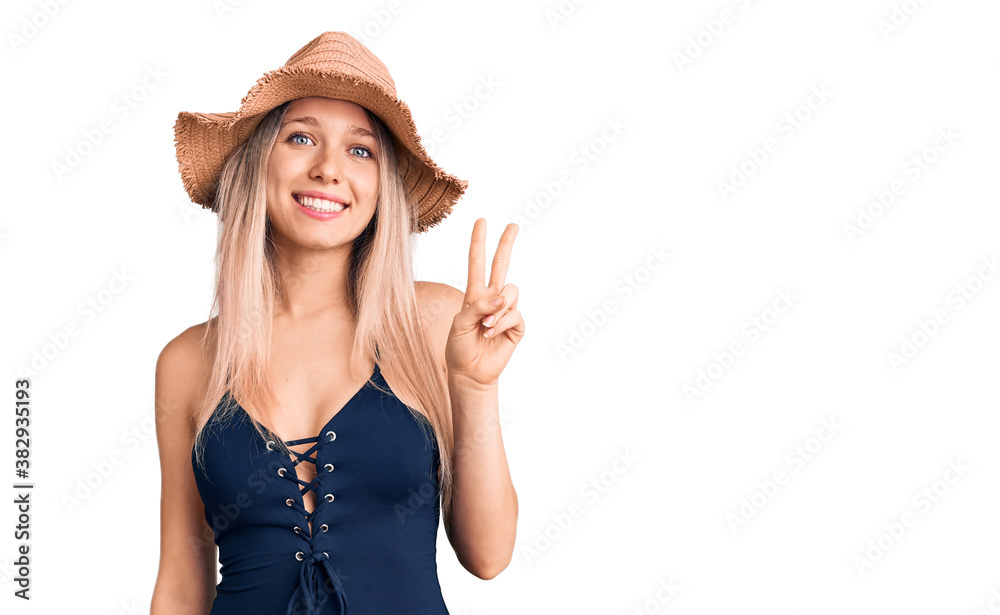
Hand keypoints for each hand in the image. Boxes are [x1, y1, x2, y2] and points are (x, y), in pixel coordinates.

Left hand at [445, 218, 524, 389]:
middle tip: (514, 225)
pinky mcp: (516, 326)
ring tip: (485, 326)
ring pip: (511, 292)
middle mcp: (492, 299)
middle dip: (507, 244)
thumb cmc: (459, 348)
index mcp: (474, 294)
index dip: (479, 242)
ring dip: (497, 308)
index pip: (477, 263)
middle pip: (502, 264)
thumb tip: (502, 297)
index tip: (482, 221)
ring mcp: (506, 311)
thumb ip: (478, 306)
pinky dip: (502, 323)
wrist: (470, 373)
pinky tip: (491, 334)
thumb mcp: (459, 323)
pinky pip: (515, 314)